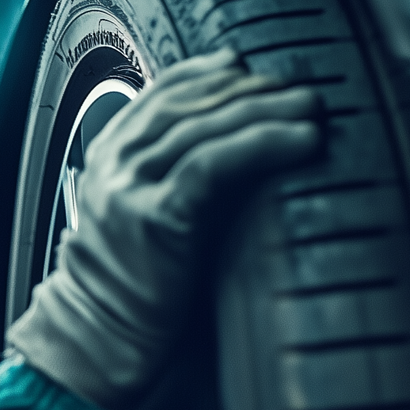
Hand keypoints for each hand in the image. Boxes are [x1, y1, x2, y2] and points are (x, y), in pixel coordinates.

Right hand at [6, 48, 323, 408]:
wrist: (98, 341)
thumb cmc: (128, 291)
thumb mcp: (140, 220)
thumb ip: (165, 183)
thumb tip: (225, 157)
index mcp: (108, 158)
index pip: (161, 93)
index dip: (208, 74)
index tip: (248, 69)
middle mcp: (115, 165)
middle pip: (189, 102)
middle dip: (249, 90)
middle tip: (299, 89)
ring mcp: (130, 188)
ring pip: (206, 126)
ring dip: (266, 109)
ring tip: (311, 107)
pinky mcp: (155, 217)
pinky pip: (216, 164)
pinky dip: (263, 144)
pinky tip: (300, 140)